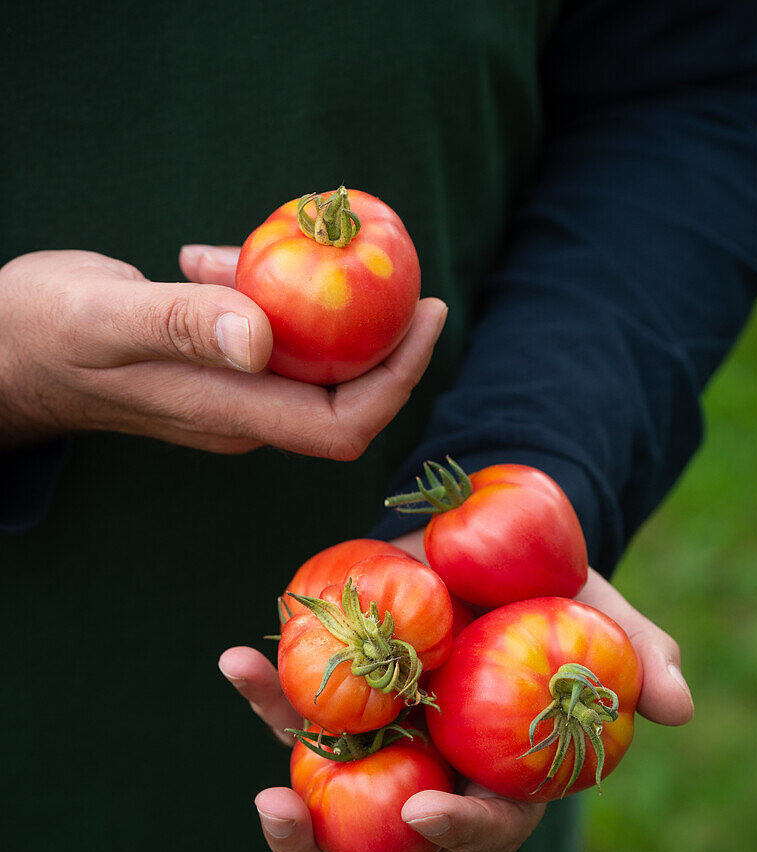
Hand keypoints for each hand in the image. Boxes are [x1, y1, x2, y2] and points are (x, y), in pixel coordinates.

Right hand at [0, 248, 445, 453]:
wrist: (7, 350)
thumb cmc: (45, 335)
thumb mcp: (106, 319)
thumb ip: (182, 325)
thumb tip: (261, 337)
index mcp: (228, 413)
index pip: (341, 422)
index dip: (397, 379)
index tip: (426, 314)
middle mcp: (239, 412)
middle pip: (343, 390)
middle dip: (380, 332)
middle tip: (394, 260)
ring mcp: (227, 391)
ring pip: (304, 353)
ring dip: (313, 298)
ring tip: (289, 235)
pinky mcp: (212, 364)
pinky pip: (264, 332)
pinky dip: (261, 288)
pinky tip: (217, 256)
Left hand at [219, 536, 693, 851]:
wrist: (483, 540)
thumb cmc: (550, 591)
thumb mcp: (600, 615)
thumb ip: (638, 658)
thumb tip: (679, 710)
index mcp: (495, 774)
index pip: (482, 829)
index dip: (460, 838)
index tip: (431, 818)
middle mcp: (429, 773)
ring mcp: (374, 743)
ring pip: (327, 805)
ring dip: (292, 819)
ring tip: (265, 801)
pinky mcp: (330, 698)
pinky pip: (290, 706)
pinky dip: (262, 689)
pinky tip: (238, 660)